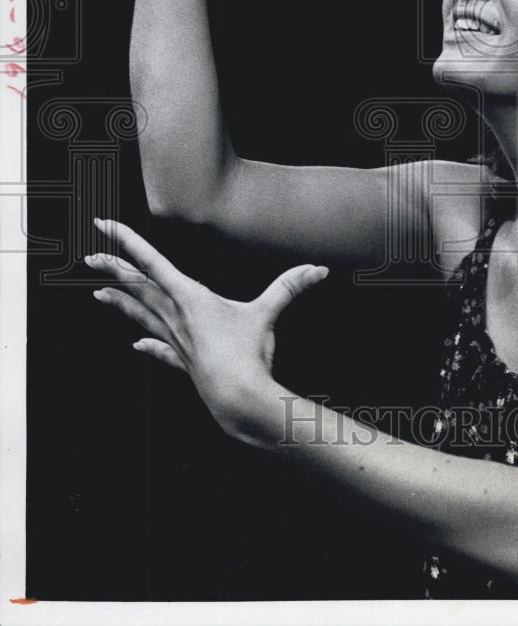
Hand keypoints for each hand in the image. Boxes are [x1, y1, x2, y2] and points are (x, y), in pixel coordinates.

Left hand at [86, 219, 327, 437]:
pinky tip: (136, 348)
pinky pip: (160, 350)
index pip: (150, 261)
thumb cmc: (247, 355)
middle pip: (138, 288)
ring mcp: (175, 341)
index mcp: (189, 297)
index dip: (125, 241)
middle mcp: (175, 317)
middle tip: (89, 258)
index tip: (102, 227)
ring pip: (141, 317)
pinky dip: (148, 347)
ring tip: (98, 295)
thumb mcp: (268, 313)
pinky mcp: (183, 363)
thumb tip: (318, 269)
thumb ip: (290, 286)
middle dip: (113, 270)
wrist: (237, 400)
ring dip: (120, 304)